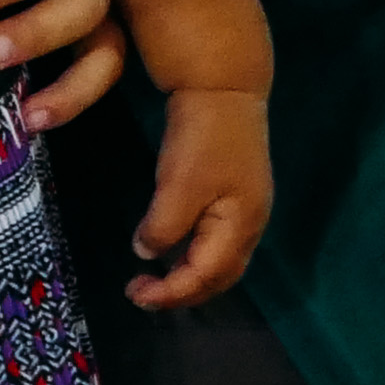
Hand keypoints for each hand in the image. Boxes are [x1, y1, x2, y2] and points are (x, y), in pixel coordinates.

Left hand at [125, 89, 270, 309]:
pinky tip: (171, 252)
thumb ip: (163, 226)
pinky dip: (193, 257)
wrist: (224, 89)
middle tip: (141, 294)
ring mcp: (245, 211)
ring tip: (153, 281)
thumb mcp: (178, 184)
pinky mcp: (236, 197)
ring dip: (187, 277)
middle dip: (182, 293)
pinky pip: (217, 243)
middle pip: (219, 277)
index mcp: (240, 225)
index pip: (206, 277)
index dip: (171, 293)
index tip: (134, 295)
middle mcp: (250, 225)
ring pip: (220, 262)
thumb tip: (146, 253)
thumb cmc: (202, 138)